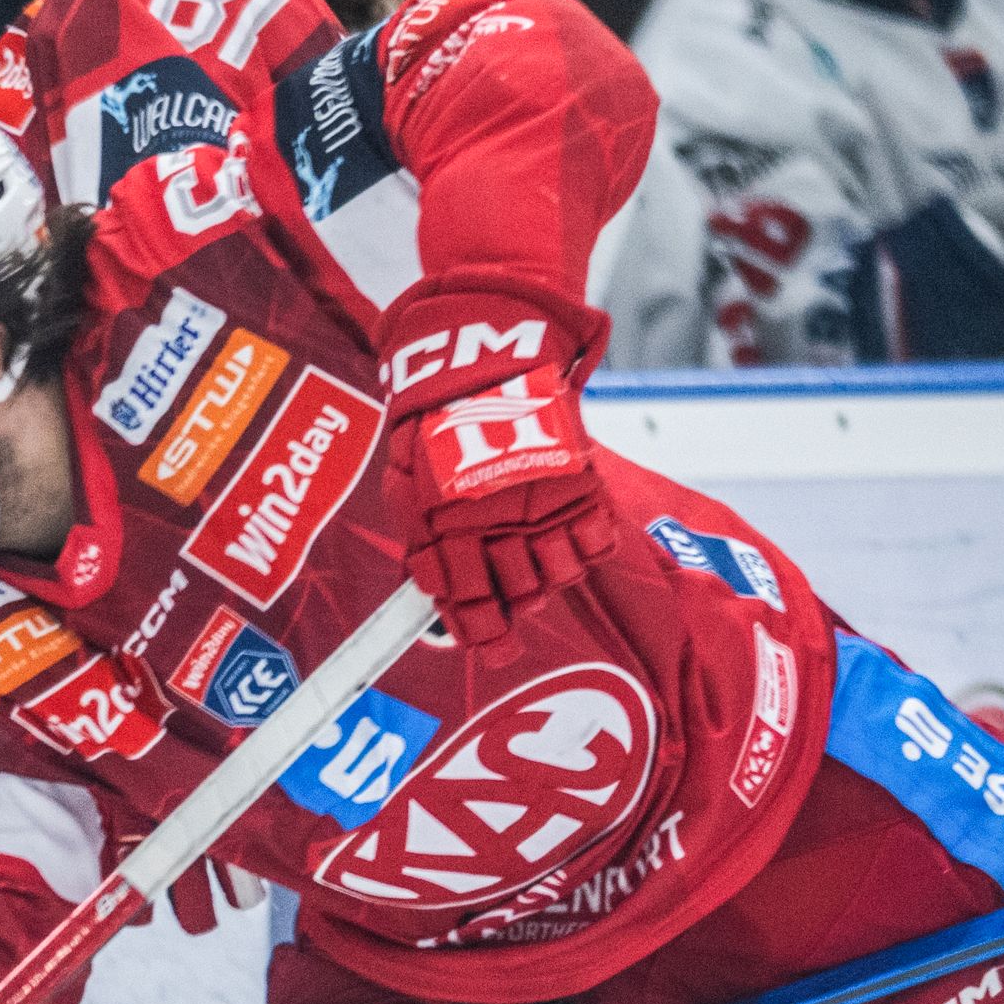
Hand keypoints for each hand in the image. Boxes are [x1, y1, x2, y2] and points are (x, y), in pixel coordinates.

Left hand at [377, 288, 617, 646]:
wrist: (480, 355)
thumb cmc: (434, 419)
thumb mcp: (405, 480)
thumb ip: (421, 539)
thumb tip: (433, 591)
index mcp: (445, 531)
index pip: (468, 605)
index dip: (483, 634)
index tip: (495, 648)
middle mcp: (495, 526)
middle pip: (520, 597)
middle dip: (521, 603)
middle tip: (521, 592)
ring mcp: (540, 507)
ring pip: (561, 577)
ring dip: (554, 575)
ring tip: (545, 550)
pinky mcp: (576, 485)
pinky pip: (597, 543)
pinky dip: (590, 546)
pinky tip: (573, 528)